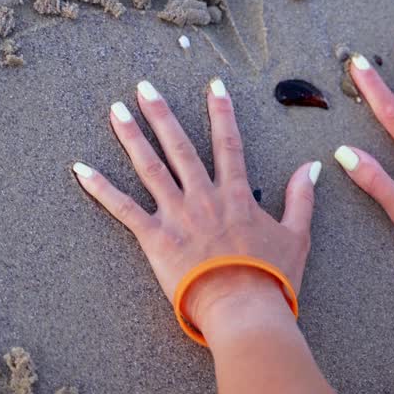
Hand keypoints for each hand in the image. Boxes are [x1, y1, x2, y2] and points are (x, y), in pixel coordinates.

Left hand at [71, 78, 320, 336]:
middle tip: (144, 87)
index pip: (228, 143)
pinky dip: (100, 188)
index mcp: (236, 194)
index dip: (222, 112)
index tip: (214, 85)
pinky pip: (122, 208)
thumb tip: (313, 165)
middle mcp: (203, 196)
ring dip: (131, 137)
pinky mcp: (155, 237)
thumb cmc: (271, 277)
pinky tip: (80, 169)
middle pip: (180, 146)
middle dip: (161, 114)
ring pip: (149, 167)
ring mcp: (177, 214)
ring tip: (114, 111)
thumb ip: (301, 198)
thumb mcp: (296, 235)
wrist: (243, 307)